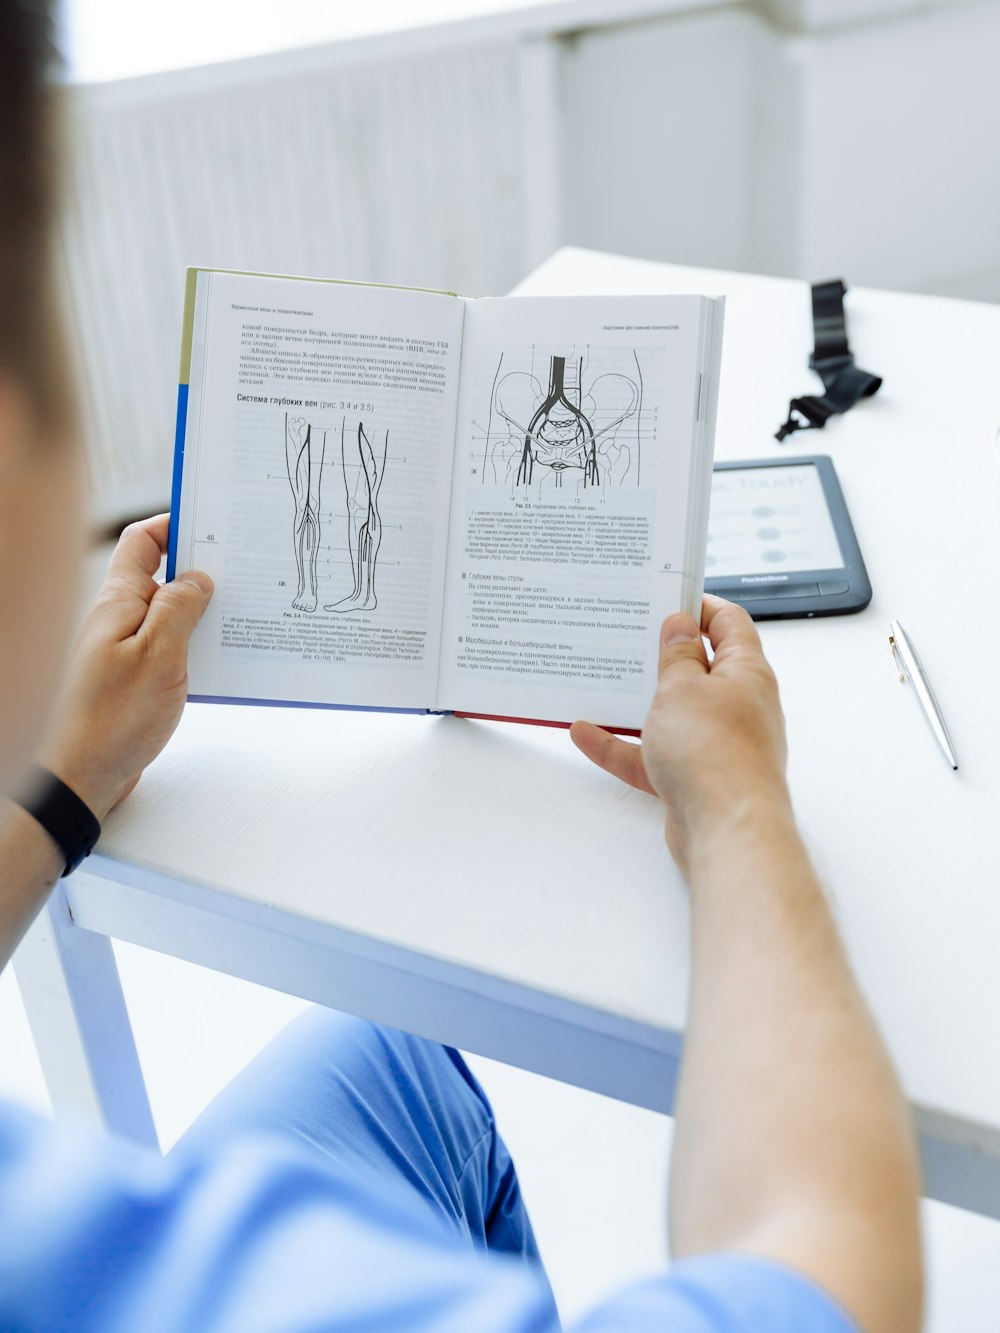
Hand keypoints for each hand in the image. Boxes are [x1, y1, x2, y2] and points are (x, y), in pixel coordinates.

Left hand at [39, 515, 212, 821]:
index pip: (142, 541)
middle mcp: (118, 618)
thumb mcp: (159, 656)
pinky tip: (221, 659)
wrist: (80, 778)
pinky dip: (195, 646)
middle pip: (162, 574)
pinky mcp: (133, 678)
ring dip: (203, 613)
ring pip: (169, 614)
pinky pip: (169, 647)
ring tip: (242, 617)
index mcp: (118, 601)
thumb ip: (180, 609)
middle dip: (201, 569)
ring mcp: (124, 649)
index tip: (214, 524)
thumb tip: (199, 578)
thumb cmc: (112, 720)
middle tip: (243, 572)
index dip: (175, 524)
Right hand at [571, 596, 789, 873]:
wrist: (728, 830)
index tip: (667, 597)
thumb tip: (680, 626)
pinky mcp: (695, 778)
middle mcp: (737, 707)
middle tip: (629, 635)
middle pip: (699, 669)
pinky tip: (587, 735)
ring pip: (671, 714)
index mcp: (746, 674)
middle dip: (662, 655)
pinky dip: (621, 746)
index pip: (730, 625)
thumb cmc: (716, 754)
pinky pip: (653, 754)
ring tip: (602, 682)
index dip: (700, 606)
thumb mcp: (683, 687)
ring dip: (637, 701)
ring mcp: (716, 744)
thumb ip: (677, 655)